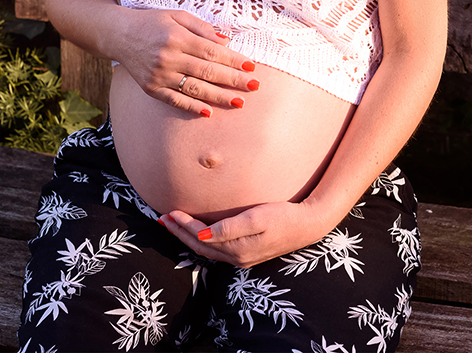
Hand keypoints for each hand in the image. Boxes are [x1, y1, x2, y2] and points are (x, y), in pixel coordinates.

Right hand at [113, 9, 257, 116]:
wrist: (118, 34)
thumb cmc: (152, 22)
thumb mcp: (177, 15)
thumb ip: (202, 28)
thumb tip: (226, 41)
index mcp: (177, 37)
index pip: (212, 52)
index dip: (233, 60)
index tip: (251, 67)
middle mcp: (168, 58)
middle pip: (207, 72)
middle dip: (233, 80)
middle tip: (254, 86)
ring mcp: (159, 75)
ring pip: (194, 89)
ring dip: (219, 97)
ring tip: (239, 102)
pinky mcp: (151, 88)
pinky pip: (175, 101)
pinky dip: (192, 107)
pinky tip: (209, 112)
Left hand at [159, 200, 333, 267]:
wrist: (308, 224)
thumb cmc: (284, 216)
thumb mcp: (256, 218)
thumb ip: (229, 228)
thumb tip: (202, 235)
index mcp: (236, 250)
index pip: (201, 238)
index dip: (184, 226)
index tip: (170, 212)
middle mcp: (236, 258)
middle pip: (200, 247)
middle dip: (180, 233)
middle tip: (163, 219)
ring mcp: (242, 258)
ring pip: (207, 250)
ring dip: (188, 238)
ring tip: (174, 226)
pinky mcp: (247, 253)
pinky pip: (217, 250)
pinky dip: (202, 241)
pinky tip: (198, 233)